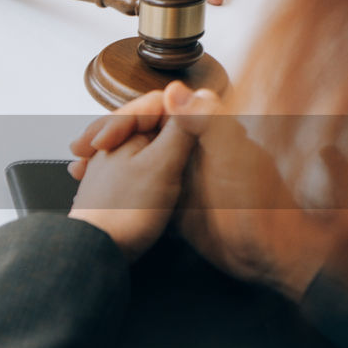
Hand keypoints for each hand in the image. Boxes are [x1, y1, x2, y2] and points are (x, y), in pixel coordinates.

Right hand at [69, 83, 327, 298]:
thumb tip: (177, 90)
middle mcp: (194, 149)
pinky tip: (97, 190)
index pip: (157, 111)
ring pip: (139, 158)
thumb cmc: (259, 208)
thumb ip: (207, 122)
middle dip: (108, 138)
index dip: (125, 119)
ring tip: (79, 169)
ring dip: (108, 162)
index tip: (101, 137)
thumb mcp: (231, 158)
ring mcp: (186, 177)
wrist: (268, 257)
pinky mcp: (181, 203)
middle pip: (142, 132)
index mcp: (208, 132)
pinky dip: (119, 186)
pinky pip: (144, 187)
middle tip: (79, 151)